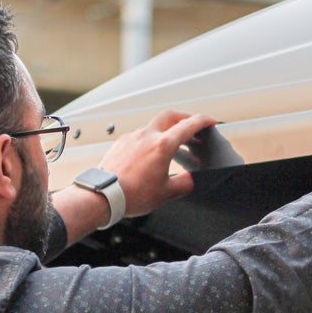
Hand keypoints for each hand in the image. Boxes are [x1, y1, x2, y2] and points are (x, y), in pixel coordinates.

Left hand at [97, 110, 217, 216]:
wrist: (101, 196)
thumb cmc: (130, 194)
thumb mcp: (166, 193)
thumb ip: (184, 183)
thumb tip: (189, 180)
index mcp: (162, 145)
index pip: (188, 125)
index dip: (203, 121)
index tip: (210, 121)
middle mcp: (146, 137)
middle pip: (169, 116)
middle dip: (183, 118)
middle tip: (191, 126)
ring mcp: (131, 138)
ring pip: (153, 126)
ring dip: (165, 132)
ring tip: (171, 147)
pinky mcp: (120, 144)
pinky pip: (139, 136)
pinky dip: (149, 141)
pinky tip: (149, 155)